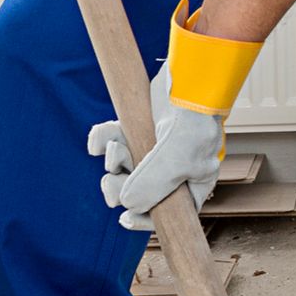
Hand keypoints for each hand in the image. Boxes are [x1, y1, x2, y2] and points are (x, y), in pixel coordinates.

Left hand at [89, 59, 225, 233]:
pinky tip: (100, 137)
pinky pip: (113, 141)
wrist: (190, 75)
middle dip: (120, 187)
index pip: (171, 213)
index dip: (146, 220)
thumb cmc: (196, 118)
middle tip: (111, 179)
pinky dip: (102, 140)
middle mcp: (173, 167)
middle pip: (139, 192)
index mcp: (193, 181)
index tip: (125, 219)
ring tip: (115, 148)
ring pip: (123, 167)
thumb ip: (153, 185)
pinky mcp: (137, 127)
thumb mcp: (179, 159)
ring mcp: (153, 147)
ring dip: (112, 160)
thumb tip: (127, 204)